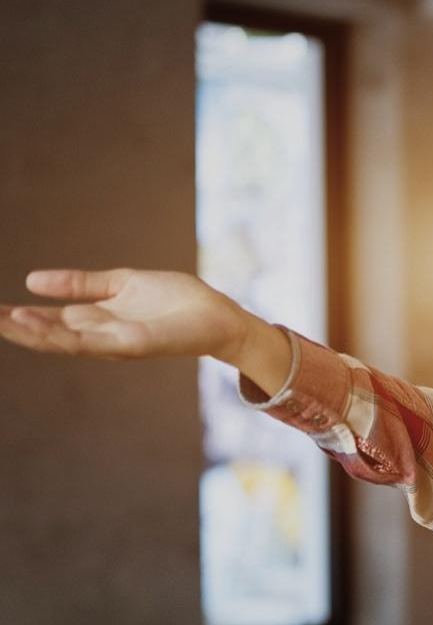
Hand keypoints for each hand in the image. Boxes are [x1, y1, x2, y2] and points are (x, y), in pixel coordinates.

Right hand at [0, 269, 262, 362]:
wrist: (219, 315)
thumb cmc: (177, 300)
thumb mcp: (120, 283)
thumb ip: (80, 284)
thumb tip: (31, 280)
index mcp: (95, 320)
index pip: (45, 320)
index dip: (15, 317)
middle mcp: (98, 336)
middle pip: (45, 334)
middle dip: (11, 327)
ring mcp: (112, 343)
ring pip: (59, 341)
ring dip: (27, 332)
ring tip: (2, 318)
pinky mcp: (130, 344)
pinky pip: (87, 340)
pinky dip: (58, 333)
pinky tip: (34, 320)